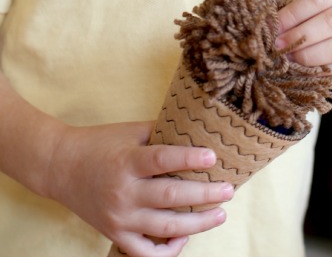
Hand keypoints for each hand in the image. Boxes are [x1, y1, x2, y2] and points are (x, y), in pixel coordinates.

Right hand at [47, 120, 232, 256]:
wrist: (61, 167)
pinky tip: (185, 237)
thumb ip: (161, 133)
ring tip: (220, 214)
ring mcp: (119, 218)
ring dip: (197, 224)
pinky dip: (169, 251)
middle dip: (204, 196)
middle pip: (170, 198)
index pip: (162, 160)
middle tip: (228, 190)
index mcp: (127, 161)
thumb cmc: (100, 143)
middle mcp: (123, 192)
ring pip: (165, 229)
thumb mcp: (130, 131)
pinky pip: (145, 253)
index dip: (189, 159)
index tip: (213, 157)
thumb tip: (198, 130)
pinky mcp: (115, 234)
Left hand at [275, 0, 331, 73]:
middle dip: (299, 36)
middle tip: (276, 46)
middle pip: (331, 22)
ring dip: (311, 55)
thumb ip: (322, 0)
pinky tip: (310, 68)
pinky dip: (328, 67)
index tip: (272, 25)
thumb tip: (281, 23)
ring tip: (290, 58)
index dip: (294, 13)